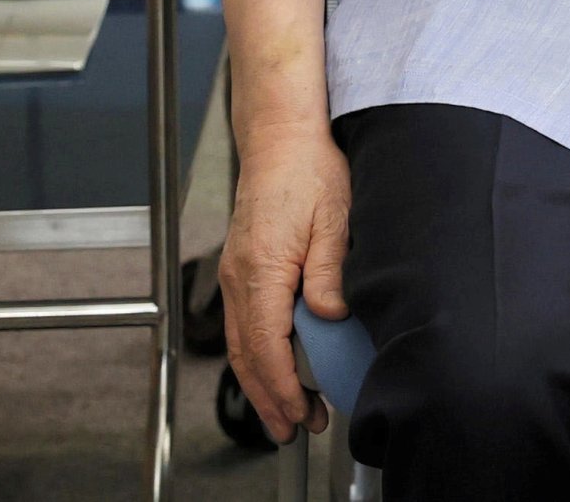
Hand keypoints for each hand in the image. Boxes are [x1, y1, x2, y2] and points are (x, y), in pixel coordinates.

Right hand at [221, 131, 351, 443]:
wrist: (281, 139)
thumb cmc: (310, 170)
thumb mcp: (334, 217)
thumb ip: (329, 270)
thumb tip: (330, 314)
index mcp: (261, 268)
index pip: (266, 345)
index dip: (282, 387)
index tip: (300, 414)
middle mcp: (239, 276)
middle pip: (246, 354)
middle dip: (269, 399)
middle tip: (295, 431)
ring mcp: (235, 274)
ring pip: (240, 344)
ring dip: (262, 383)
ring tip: (288, 413)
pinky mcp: (241, 269)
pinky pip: (243, 324)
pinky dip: (257, 356)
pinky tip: (277, 369)